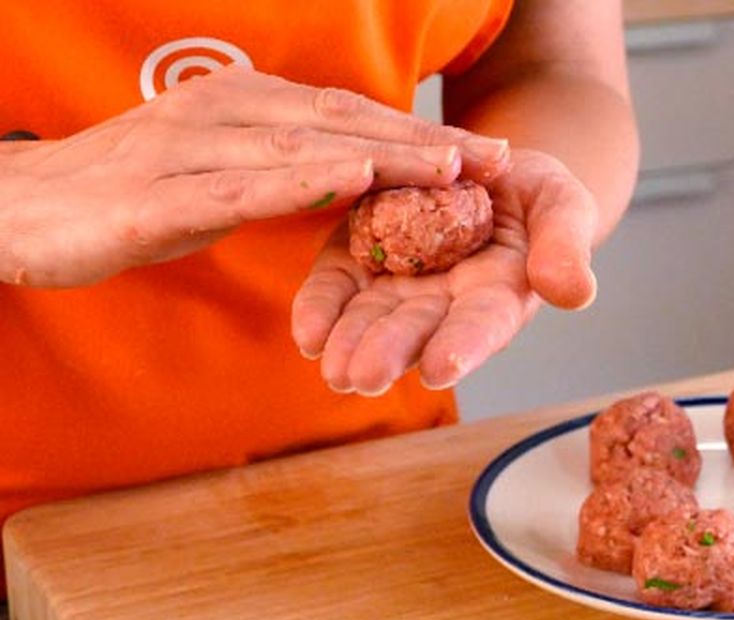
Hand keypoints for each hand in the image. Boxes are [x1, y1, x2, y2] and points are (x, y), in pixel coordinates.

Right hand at [0, 66, 510, 286]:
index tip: (486, 153)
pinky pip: (237, 189)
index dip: (420, 133)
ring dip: (381, 159)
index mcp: (243, 106)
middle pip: (342, 125)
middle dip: (423, 145)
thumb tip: (351, 173)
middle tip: (493, 159)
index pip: (348, 116)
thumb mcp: (216, 169)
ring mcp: (187, 152)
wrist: (16, 207)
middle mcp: (222, 115)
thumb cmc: (126, 190)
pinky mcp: (154, 199)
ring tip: (449, 170)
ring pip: (302, 151)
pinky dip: (298, 185)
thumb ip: (281, 165)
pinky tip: (349, 185)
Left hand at [292, 148, 599, 394]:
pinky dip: (321, 307)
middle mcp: (444, 302)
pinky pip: (337, 286)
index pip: (482, 326)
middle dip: (390, 352)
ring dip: (350, 342)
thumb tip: (576, 293)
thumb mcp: (562, 206)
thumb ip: (566, 246)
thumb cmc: (536, 194)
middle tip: (363, 375)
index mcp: (498, 295)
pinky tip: (308, 330)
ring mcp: (398, 283)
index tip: (441, 366)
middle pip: (416, 331)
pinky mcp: (359, 255)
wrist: (487, 166)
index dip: (462, 345)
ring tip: (332, 366)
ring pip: (371, 318)